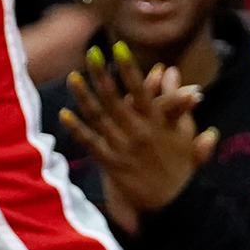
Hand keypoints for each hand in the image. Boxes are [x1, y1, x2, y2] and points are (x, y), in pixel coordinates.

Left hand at [58, 43, 216, 226]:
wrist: (176, 202)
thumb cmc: (181, 163)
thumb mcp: (184, 129)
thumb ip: (177, 99)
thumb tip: (171, 70)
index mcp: (157, 122)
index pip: (141, 89)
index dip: (129, 68)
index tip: (118, 48)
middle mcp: (137, 132)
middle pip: (115, 99)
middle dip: (102, 75)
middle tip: (90, 54)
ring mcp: (122, 148)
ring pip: (99, 117)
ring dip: (84, 96)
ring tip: (72, 76)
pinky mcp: (111, 164)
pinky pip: (91, 143)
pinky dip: (77, 129)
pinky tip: (64, 114)